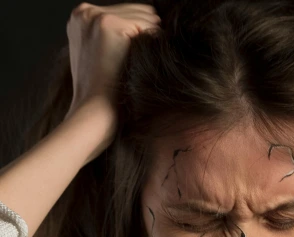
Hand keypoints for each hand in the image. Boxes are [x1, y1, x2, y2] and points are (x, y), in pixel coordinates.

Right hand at [65, 3, 160, 117]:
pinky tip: (145, 60)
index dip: (139, 29)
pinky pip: (147, 25)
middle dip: (146, 30)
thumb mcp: (100, 53)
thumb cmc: (103, 89)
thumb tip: (148, 19)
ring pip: (144, 16)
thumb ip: (112, 33)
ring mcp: (96, 16)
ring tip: (144, 59)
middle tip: (147, 55)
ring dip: (150, 37)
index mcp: (80, 15)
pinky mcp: (110, 24)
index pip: (123, 11)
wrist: (95, 109)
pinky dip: (153, 42)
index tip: (142, 47)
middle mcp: (85, 11)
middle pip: (135, 9)